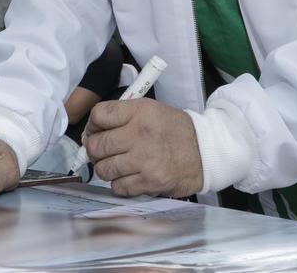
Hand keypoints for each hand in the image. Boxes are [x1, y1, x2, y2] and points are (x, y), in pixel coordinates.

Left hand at [84, 98, 202, 197]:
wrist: (206, 151)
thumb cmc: (175, 130)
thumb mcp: (150, 110)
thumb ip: (121, 116)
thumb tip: (91, 132)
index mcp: (139, 112)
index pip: (98, 115)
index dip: (92, 125)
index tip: (96, 131)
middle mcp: (139, 134)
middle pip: (95, 145)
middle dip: (95, 150)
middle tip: (103, 151)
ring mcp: (144, 160)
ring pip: (103, 169)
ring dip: (107, 168)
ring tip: (118, 164)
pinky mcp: (149, 182)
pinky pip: (118, 187)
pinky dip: (120, 184)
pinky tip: (130, 176)